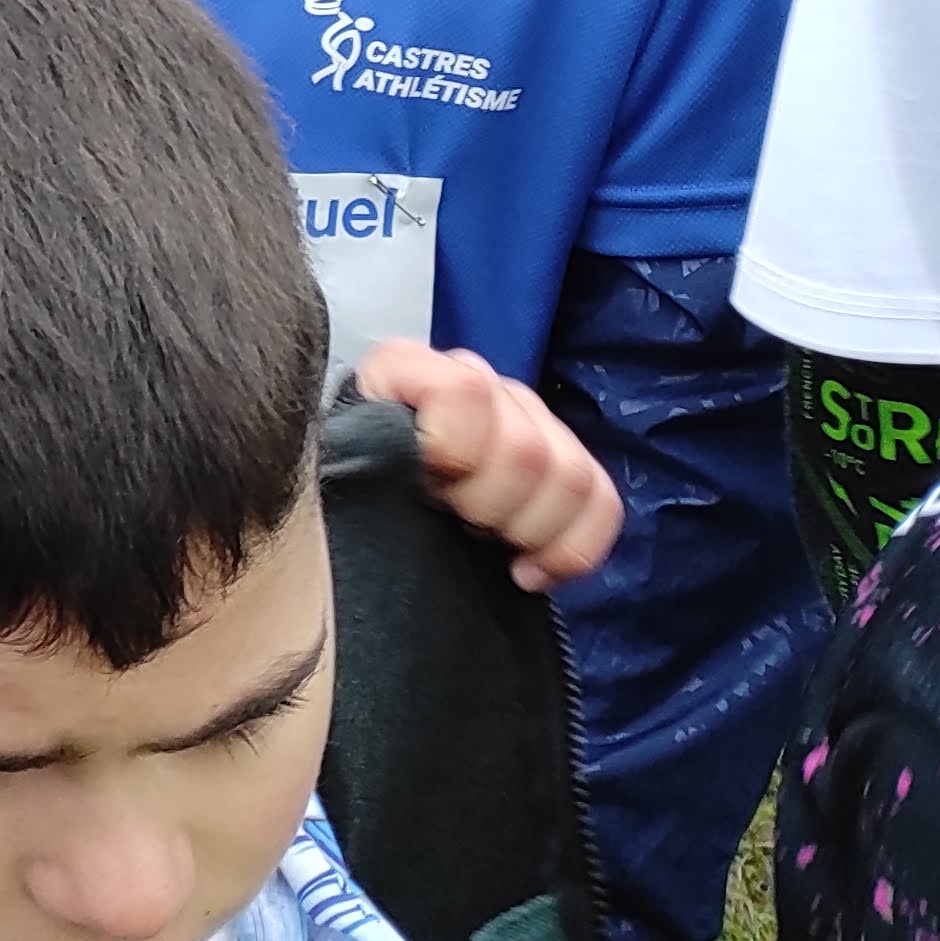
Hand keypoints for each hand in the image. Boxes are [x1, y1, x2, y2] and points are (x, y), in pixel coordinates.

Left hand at [352, 339, 623, 590]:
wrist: (350, 519)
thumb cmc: (340, 496)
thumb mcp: (336, 470)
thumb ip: (364, 454)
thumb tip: (407, 467)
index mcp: (406, 369)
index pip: (465, 390)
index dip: (455, 451)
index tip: (428, 489)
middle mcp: (473, 380)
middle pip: (528, 448)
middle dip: (489, 507)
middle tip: (452, 523)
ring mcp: (523, 418)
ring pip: (573, 477)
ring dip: (529, 529)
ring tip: (484, 542)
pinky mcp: (561, 463)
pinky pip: (603, 502)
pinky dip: (573, 549)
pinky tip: (527, 571)